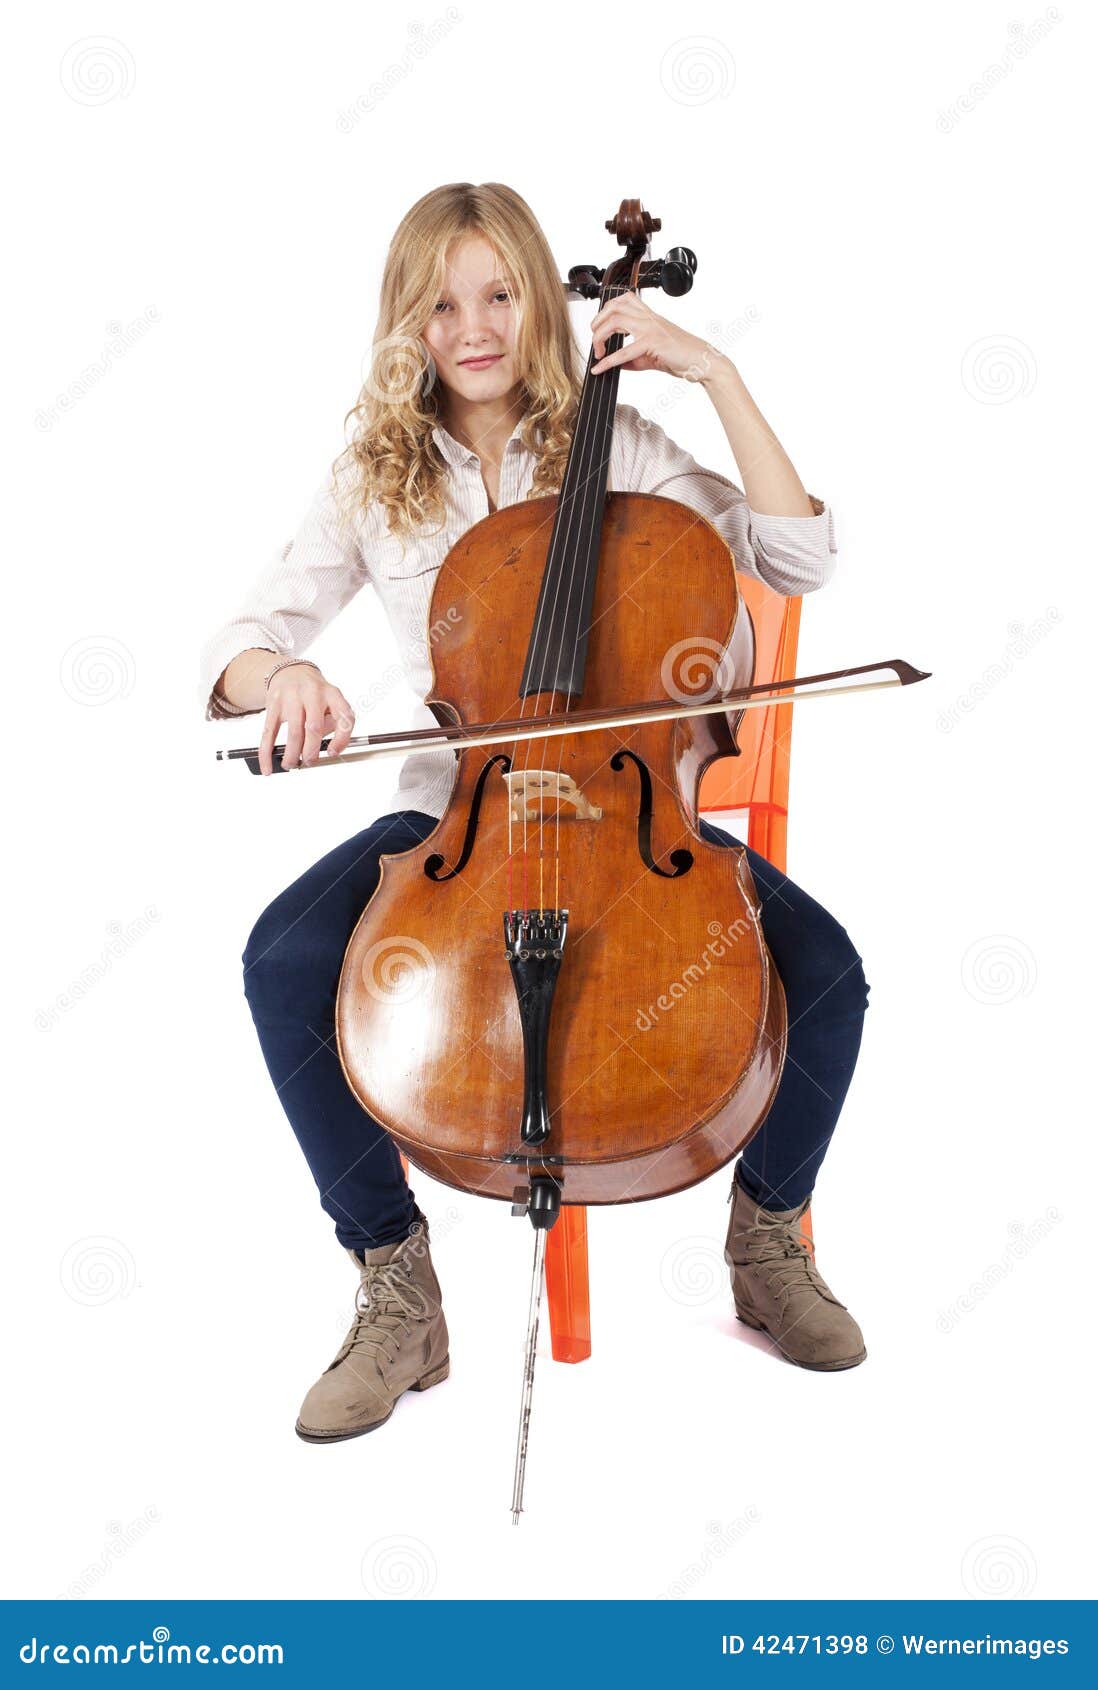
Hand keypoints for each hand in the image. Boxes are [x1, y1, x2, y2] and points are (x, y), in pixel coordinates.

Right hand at [257, 664, 355, 775]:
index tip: (333, 753)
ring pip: (293, 733)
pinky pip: (269, 732)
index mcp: (332, 694)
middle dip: (311, 751)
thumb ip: (331, 724)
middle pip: (314, 727)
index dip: (341, 739)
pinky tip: (267, 766)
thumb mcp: (330, 701)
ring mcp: (291, 697)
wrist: (291, 671)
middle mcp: (313, 693)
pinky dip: (267, 753)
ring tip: (291, 764)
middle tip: (309, 761)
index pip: (344, 717)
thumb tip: (324, 752)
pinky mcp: (273, 704)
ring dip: (292, 755)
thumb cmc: (314, 694)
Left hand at [589, 292, 724, 382]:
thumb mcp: (650, 355)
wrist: (701, 361)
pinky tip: (601, 368)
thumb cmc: (680, 356)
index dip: (605, 310)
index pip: (623, 300)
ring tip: (598, 352)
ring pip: (615, 320)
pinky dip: (608, 361)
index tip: (598, 327)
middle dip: (597, 322)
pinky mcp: (653, 342)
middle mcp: (648, 317)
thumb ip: (631, 358)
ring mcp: (650, 327)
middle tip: (594, 339)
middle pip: (614, 307)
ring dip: (599, 336)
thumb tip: (614, 365)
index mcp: (649, 316)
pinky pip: (624, 350)